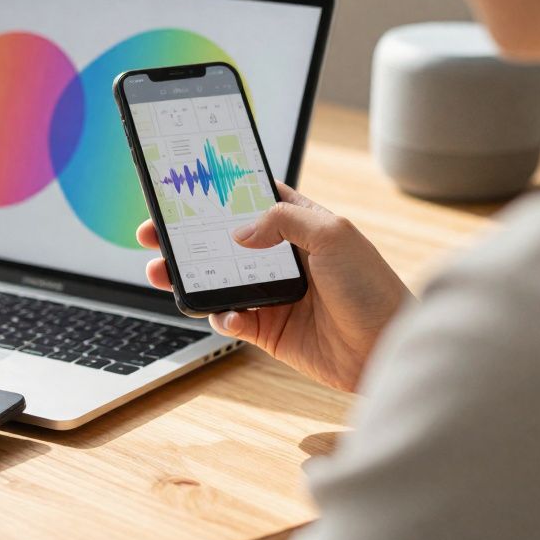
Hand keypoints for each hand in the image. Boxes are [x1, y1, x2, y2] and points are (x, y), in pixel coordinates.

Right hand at [137, 182, 411, 391]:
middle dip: (185, 238)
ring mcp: (274, 294)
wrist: (387, 350)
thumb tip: (239, 232)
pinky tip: (230, 315)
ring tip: (161, 273)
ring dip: (187, 277)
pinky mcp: (269, 330)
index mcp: (300, 225)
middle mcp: (283, 258)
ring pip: (217, 280)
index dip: (217, 195)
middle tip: (152, 234)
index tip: (182, 190)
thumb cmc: (372, 288)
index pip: (250, 201)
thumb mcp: (334, 234)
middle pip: (222, 241)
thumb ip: (284, 220)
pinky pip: (230, 318)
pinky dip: (221, 315)